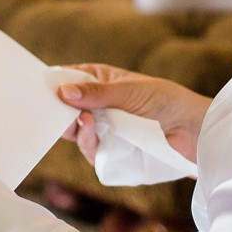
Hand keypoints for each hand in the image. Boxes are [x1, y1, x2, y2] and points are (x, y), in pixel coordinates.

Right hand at [56, 64, 211, 165]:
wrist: (193, 132)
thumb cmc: (165, 100)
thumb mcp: (128, 91)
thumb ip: (96, 93)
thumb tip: (62, 92)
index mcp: (99, 80)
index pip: (67, 79)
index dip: (52, 85)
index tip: (39, 91)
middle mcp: (97, 104)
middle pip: (65, 109)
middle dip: (60, 112)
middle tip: (60, 112)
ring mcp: (102, 128)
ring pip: (74, 132)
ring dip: (76, 129)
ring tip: (85, 122)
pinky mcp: (110, 151)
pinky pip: (90, 151)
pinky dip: (89, 144)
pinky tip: (95, 136)